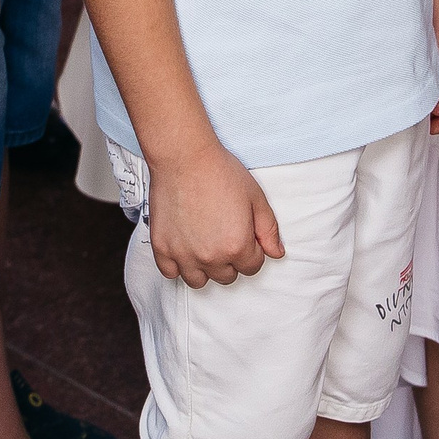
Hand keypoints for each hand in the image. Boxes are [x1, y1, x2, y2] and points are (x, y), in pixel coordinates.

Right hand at [146, 141, 283, 287]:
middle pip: (227, 276)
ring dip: (205, 267)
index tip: (244, 234)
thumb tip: (277, 254)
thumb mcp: (256, 197)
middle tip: (224, 234)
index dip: (252, 251)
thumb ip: (269, 230)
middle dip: (230, 260)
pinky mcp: (162, 248)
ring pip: (199, 281)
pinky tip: (185, 248)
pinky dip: (178, 266)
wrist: (184, 157)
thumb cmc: (221, 172)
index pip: (252, 267)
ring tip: (205, 244)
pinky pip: (171, 274)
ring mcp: (183, 255)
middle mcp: (210, 256)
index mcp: (237, 246)